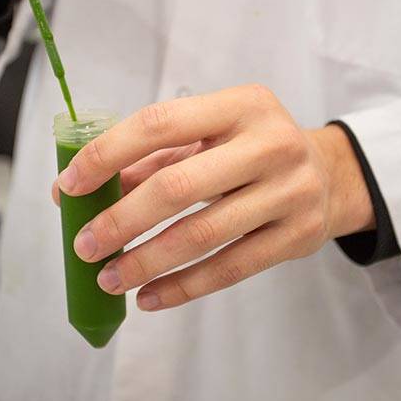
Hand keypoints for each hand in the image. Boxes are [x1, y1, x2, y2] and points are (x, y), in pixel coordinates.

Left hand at [55, 85, 374, 310]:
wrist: (330, 175)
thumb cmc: (250, 149)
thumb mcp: (209, 136)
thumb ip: (149, 158)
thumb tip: (73, 192)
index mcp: (241, 104)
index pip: (161, 123)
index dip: (108, 154)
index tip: (70, 186)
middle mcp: (271, 142)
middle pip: (179, 187)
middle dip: (121, 220)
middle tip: (84, 245)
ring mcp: (290, 191)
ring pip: (202, 234)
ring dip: (145, 261)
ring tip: (108, 278)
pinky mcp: (298, 236)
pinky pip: (230, 268)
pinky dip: (183, 286)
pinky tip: (149, 296)